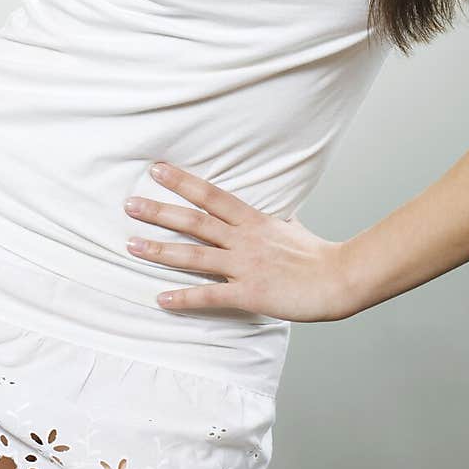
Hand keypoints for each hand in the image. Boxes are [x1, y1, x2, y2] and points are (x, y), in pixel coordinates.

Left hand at [124, 161, 353, 321]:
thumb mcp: (290, 226)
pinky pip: (210, 296)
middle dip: (160, 212)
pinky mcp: (249, 294)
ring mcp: (245, 266)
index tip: (157, 170)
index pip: (211, 195)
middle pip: (195, 221)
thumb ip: (270, 219)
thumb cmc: (317, 255)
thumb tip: (265, 209)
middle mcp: (244, 239)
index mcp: (254, 220)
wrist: (339, 279)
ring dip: (160, 251)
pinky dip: (184, 298)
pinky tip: (161, 298)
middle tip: (129, 205)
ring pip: (195, 256)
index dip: (183, 182)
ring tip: (131, 246)